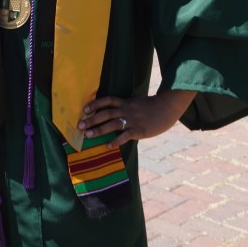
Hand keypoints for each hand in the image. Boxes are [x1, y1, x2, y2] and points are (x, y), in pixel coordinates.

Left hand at [78, 89, 196, 146]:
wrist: (167, 107)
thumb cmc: (152, 106)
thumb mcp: (137, 102)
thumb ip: (126, 106)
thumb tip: (116, 111)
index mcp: (126, 102)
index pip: (107, 100)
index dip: (95, 104)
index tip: (84, 110)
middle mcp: (127, 109)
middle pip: (106, 113)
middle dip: (92, 119)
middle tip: (80, 125)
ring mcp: (132, 120)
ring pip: (112, 124)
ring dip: (99, 130)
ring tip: (88, 135)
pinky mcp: (139, 130)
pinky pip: (125, 136)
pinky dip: (116, 141)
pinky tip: (108, 146)